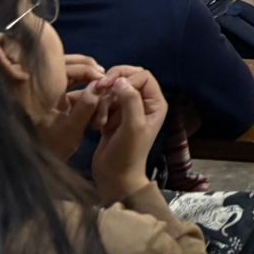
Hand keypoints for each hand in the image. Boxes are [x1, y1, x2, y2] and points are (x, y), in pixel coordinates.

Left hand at [35, 54, 107, 161]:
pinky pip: (63, 82)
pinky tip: (90, 91)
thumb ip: (86, 107)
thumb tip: (99, 86)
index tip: (105, 82)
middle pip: (66, 64)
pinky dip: (77, 83)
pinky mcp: (45, 98)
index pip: (71, 68)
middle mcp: (40, 86)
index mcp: (44, 90)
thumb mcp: (71, 129)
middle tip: (103, 77)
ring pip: (65, 71)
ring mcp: (41, 90)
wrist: (28, 163)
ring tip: (99, 82)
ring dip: (83, 74)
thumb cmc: (48, 148)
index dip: (91, 72)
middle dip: (87, 68)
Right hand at [89, 65, 167, 204]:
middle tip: (98, 90)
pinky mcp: (114, 116)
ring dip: (103, 100)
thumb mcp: (132, 127)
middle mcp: (144, 104)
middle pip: (128, 78)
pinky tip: (97, 125)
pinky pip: (105, 102)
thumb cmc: (127, 154)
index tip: (109, 87)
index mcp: (155, 103)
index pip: (143, 76)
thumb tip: (121, 80)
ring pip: (114, 90)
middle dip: (112, 83)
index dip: (126, 77)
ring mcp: (128, 110)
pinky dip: (98, 109)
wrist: (114, 177)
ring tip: (101, 120)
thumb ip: (131, 101)